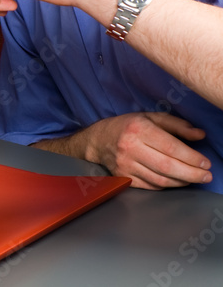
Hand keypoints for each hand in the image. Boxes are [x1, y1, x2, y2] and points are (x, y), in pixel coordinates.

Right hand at [39, 112, 210, 188]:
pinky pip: (151, 186)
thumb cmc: (127, 126)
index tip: (206, 163)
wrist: (96, 141)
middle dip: (192, 173)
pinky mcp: (124, 178)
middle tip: (207, 176)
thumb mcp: (150, 118)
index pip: (169, 146)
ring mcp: (125, 165)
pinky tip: (177, 181)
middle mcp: (129, 147)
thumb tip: (199, 135)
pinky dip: (167, 186)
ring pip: (160, 179)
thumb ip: (176, 125)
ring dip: (182, 181)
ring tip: (195, 179)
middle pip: (166, 166)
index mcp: (137, 129)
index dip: (191, 157)